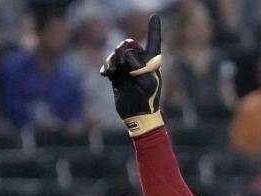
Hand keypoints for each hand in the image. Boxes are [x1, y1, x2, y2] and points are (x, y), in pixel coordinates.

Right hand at [100, 14, 163, 136]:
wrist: (137, 115)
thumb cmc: (148, 99)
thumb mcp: (147, 81)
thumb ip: (139, 64)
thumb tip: (127, 53)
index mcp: (152, 62)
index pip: (153, 41)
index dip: (153, 28)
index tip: (154, 15)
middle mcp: (140, 62)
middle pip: (126, 45)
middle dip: (120, 52)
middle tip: (120, 66)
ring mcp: (128, 68)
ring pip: (115, 54)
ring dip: (112, 61)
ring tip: (112, 73)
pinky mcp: (118, 75)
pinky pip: (108, 64)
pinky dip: (106, 68)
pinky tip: (105, 75)